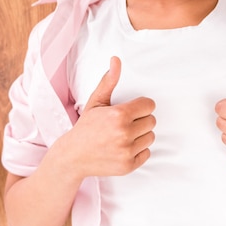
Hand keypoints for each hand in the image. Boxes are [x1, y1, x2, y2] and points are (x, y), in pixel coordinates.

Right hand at [59, 56, 155, 178]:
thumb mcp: (96, 102)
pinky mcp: (128, 166)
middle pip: (152, 121)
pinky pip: (147, 153)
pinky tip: (123, 147)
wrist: (73, 156)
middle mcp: (124, 133)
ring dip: (140, 135)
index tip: (130, 110)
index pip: (149, 105)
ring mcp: (127, 151)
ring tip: (123, 135)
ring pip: (151, 137)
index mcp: (119, 115)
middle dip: (140, 120)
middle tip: (124, 124)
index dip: (140, 107)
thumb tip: (116, 60)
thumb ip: (109, 81)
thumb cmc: (86, 127)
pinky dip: (138, 150)